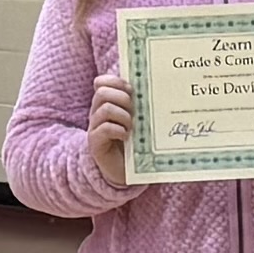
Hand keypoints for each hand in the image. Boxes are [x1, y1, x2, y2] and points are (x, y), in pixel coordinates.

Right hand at [85, 67, 135, 195]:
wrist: (124, 171)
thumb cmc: (134, 142)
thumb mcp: (138, 120)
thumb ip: (140, 105)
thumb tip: (158, 87)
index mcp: (106, 103)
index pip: (102, 82)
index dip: (115, 81)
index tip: (131, 89)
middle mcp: (97, 113)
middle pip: (103, 92)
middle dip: (122, 98)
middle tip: (134, 110)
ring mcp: (95, 127)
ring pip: (104, 109)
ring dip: (122, 115)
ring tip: (132, 126)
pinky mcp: (95, 143)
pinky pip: (104, 129)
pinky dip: (118, 130)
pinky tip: (126, 136)